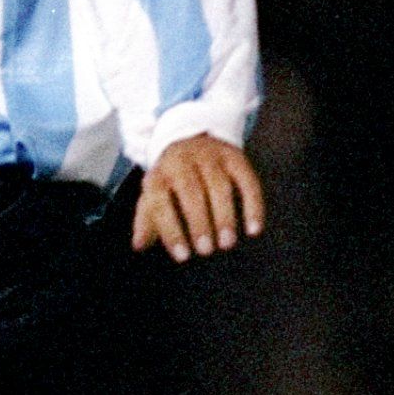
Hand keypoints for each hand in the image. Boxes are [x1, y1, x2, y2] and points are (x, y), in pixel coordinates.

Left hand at [132, 135, 267, 262]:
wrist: (189, 138)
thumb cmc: (169, 178)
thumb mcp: (152, 195)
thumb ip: (146, 220)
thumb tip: (138, 246)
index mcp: (158, 175)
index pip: (160, 204)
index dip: (171, 231)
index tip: (182, 256)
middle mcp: (182, 162)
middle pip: (191, 192)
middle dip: (199, 223)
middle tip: (206, 251)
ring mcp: (211, 157)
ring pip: (219, 186)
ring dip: (224, 217)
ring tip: (227, 243)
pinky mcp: (236, 157)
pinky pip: (247, 182)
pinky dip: (252, 206)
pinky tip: (254, 229)